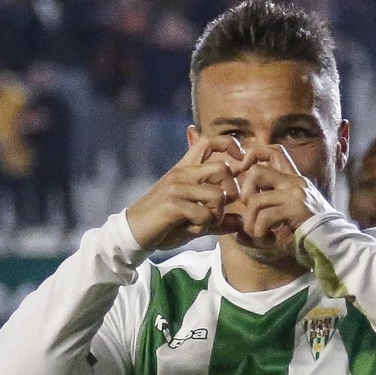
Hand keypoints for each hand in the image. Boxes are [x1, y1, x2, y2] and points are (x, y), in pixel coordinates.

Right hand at [125, 135, 245, 250]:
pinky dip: (202, 227)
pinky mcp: (172, 204)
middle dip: (231, 193)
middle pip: (223, 168)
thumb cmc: (164, 223)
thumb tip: (240, 222)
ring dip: (216, 216)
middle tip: (219, 211)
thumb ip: (217, 218)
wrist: (134, 232)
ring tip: (202, 224)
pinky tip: (190, 229)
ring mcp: (176, 187)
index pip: (210, 142)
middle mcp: (182, 173)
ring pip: (218, 195)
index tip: (241, 163)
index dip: (231, 146)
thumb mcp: (194, 219)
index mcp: (186, 170)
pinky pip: (204, 214)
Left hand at [233, 145, 331, 254]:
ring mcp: (296, 194)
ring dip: (251, 223)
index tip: (244, 173)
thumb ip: (267, 213)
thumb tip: (236, 225)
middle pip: (256, 172)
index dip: (253, 156)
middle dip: (244, 194)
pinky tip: (269, 240)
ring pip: (255, 200)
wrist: (335, 245)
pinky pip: (264, 217)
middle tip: (250, 214)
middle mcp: (295, 182)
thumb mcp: (288, 218)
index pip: (274, 151)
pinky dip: (260, 233)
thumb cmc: (310, 235)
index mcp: (295, 180)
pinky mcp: (296, 209)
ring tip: (259, 235)